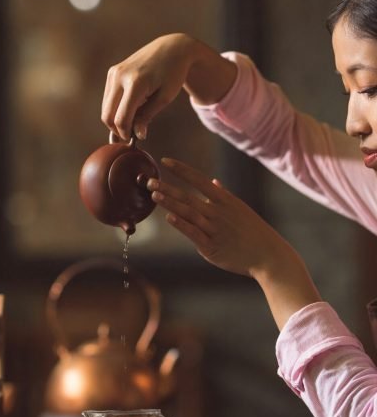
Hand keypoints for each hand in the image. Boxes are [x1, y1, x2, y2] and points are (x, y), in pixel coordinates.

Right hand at [101, 34, 236, 140]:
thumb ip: (148, 116)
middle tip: (129, 136)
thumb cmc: (173, 74)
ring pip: (105, 108)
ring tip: (133, 122)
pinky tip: (130, 109)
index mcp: (135, 83)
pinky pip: (108, 98)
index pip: (121, 118)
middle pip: (108, 115)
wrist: (172, 48)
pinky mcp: (112, 72)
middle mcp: (120, 76)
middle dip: (116, 129)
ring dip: (115, 119)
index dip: (124, 133)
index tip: (132, 141)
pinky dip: (115, 108)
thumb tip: (137, 135)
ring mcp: (114, 73)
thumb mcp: (165, 97)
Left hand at [147, 158, 320, 328]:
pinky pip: (194, 233)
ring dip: (170, 202)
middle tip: (149, 180)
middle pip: (188, 196)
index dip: (181, 169)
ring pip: (188, 213)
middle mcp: (218, 212)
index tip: (165, 161)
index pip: (199, 179)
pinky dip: (182, 224)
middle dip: (168, 187)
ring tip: (154, 194)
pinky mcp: (211, 246)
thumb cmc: (253, 231)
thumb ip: (223, 195)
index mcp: (224, 200)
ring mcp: (214, 229)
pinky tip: (169, 217)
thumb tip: (214, 182)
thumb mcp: (240, 208)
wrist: (268, 255)